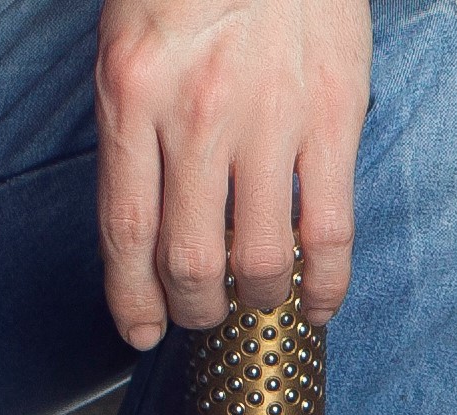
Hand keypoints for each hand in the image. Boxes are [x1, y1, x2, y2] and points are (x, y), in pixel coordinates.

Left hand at [97, 0, 369, 345]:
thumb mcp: (134, 41)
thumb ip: (137, 124)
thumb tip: (150, 212)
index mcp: (132, 94)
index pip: (124, 229)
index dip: (131, 298)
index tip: (139, 331)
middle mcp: (194, 117)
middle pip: (188, 258)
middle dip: (194, 309)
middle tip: (202, 318)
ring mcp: (268, 122)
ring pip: (258, 258)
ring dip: (256, 301)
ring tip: (259, 305)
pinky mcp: (332, 120)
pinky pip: (330, 229)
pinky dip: (325, 283)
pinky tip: (318, 302)